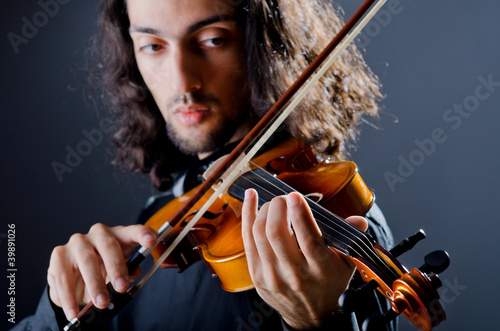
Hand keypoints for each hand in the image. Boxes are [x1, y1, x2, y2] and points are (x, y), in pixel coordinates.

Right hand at [47, 223, 156, 320]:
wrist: (76, 276)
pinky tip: (74, 311)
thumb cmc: (104, 271)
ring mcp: (78, 242)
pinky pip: (63, 276)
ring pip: (86, 259)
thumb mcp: (119, 274)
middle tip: (122, 287)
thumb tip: (131, 277)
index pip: (134, 231)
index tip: (152, 241)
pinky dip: (69, 297)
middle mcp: (99, 234)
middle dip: (116, 267)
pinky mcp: (59, 254)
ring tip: (101, 303)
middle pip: (109, 245)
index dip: (143, 234)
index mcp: (119, 235)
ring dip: (95, 284)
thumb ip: (127, 274)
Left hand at [242, 189, 367, 329]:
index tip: (295, 196)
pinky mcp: (256, 275)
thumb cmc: (328, 285)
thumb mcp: (346, 264)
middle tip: (285, 199)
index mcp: (320, 269)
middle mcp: (294, 273)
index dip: (299, 214)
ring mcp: (272, 275)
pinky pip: (247, 239)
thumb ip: (350, 238)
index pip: (308, 239)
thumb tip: (358, 220)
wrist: (311, 316)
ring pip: (259, 234)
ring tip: (275, 204)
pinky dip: (247, 215)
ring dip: (265, 210)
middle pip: (276, 233)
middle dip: (278, 207)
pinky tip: (251, 198)